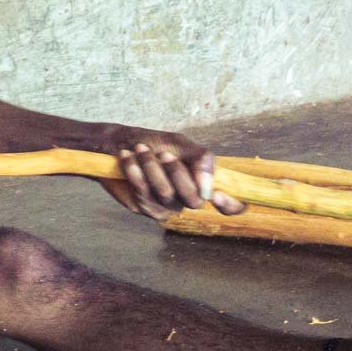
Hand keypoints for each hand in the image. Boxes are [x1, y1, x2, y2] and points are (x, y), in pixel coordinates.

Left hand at [98, 127, 245, 219]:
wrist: (119, 143)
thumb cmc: (153, 143)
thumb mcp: (181, 145)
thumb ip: (202, 160)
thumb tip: (208, 189)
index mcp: (203, 183)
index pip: (232, 206)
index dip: (232, 206)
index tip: (218, 195)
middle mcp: (188, 199)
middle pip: (194, 200)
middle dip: (178, 174)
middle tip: (163, 155)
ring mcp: (167, 206)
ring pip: (166, 194)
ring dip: (151, 167)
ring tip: (140, 149)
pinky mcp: (145, 207)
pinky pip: (144, 194)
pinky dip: (135, 171)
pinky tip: (127, 157)